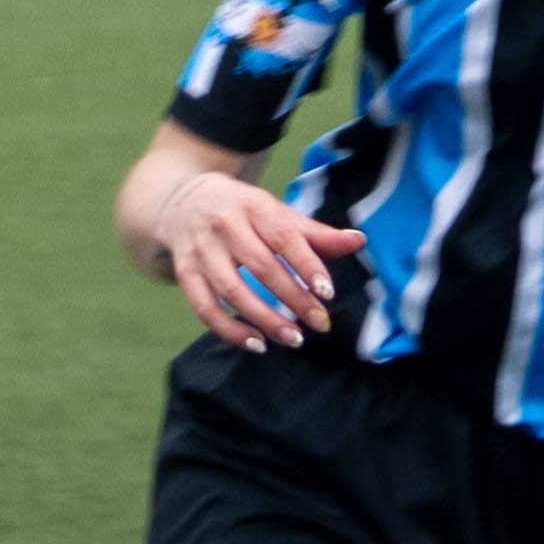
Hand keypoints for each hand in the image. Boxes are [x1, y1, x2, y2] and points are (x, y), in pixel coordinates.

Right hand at [161, 168, 363, 349]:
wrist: (184, 199)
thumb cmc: (245, 211)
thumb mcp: (279, 213)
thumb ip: (317, 233)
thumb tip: (359, 241)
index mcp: (254, 206)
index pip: (284, 237)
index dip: (307, 265)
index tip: (327, 292)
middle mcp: (225, 226)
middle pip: (261, 266)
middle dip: (293, 299)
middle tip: (320, 323)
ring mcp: (201, 250)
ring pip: (231, 290)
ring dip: (264, 319)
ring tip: (293, 339)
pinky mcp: (185, 272)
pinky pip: (204, 307)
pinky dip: (228, 329)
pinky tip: (256, 343)